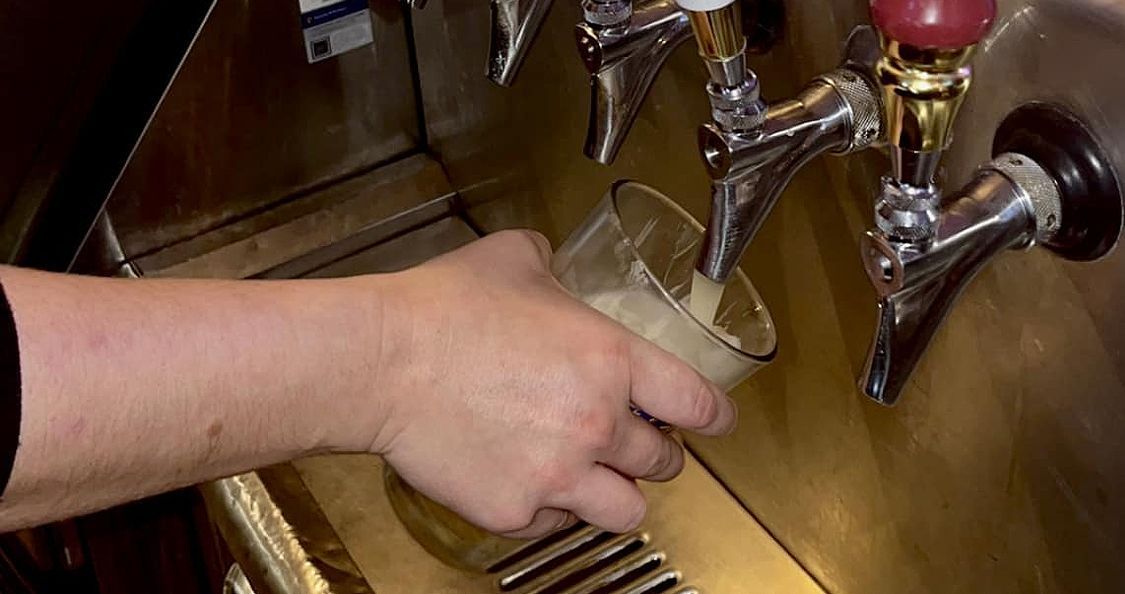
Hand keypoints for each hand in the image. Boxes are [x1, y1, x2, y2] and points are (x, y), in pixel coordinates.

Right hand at [367, 230, 736, 537]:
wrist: (380, 362)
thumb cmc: (440, 310)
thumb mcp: (515, 259)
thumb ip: (555, 265)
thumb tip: (557, 267)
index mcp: (611, 360)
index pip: (699, 403)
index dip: (717, 417)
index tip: (718, 423)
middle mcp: (597, 424)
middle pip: (666, 463)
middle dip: (656, 452)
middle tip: (636, 442)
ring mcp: (559, 474)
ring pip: (626, 510)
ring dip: (619, 492)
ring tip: (595, 475)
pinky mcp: (517, 509)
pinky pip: (557, 522)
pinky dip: (553, 507)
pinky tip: (530, 479)